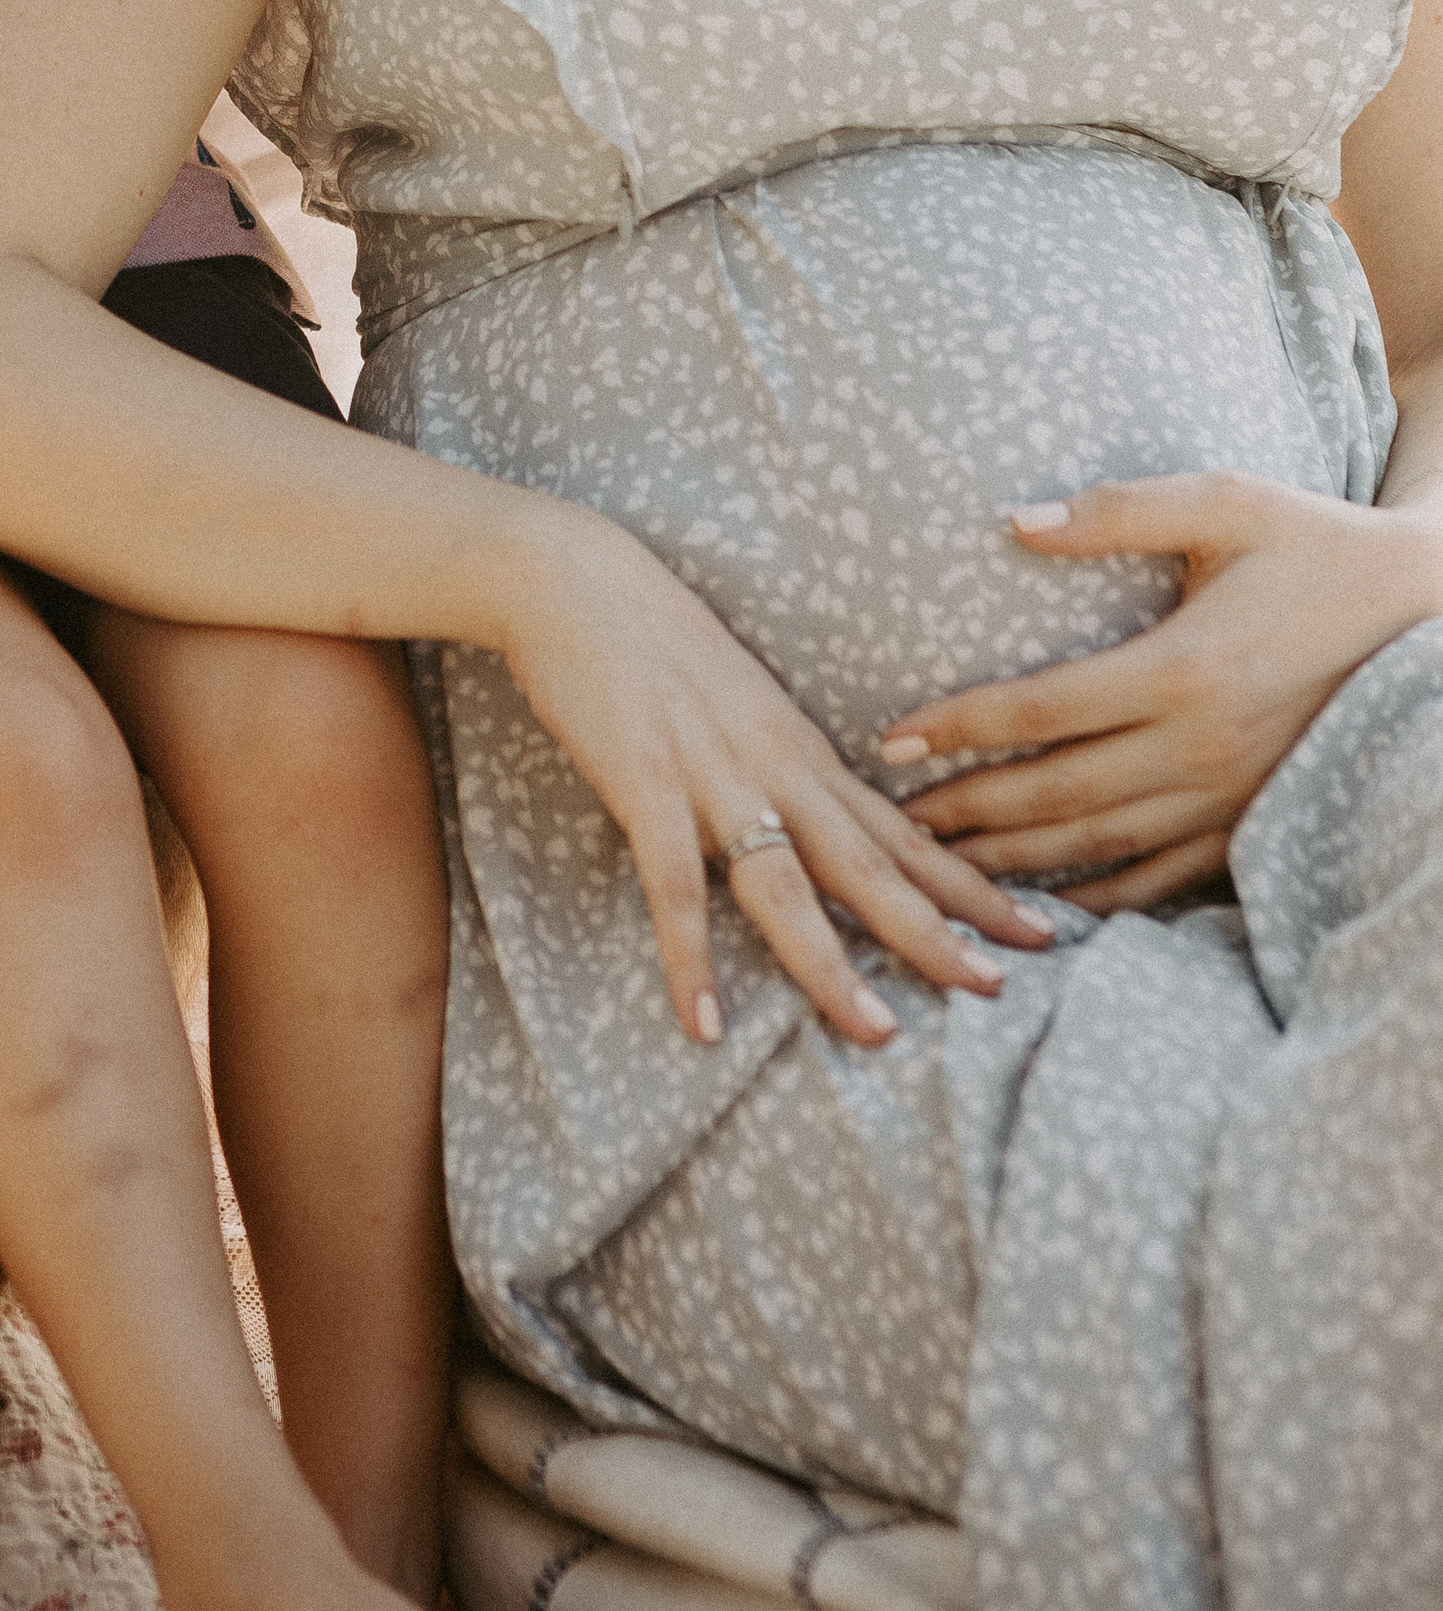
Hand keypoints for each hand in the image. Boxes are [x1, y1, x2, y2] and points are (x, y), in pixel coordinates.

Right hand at [495, 523, 1057, 1047]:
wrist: (574, 578)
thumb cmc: (653, 638)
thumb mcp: (744, 701)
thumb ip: (784, 765)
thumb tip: (826, 822)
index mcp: (803, 751)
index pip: (904, 833)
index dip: (971, 886)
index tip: (1037, 929)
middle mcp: (776, 767)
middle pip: (870, 867)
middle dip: (937, 932)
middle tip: (1000, 989)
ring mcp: (711, 777)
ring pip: (785, 887)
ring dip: (832, 964)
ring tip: (878, 1032)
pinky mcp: (644, 783)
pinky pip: (672, 886)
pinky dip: (690, 956)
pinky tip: (703, 1022)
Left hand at [879, 472, 1442, 911]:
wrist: (1425, 612)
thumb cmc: (1314, 546)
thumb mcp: (1227, 503)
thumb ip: (1120, 511)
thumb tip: (1014, 520)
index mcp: (1184, 669)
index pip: (1041, 710)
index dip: (959, 728)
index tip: (891, 740)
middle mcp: (1202, 746)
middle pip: (1056, 793)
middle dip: (966, 810)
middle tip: (890, 821)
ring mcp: (1231, 795)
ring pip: (1100, 844)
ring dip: (1013, 858)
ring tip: (940, 863)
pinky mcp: (1256, 822)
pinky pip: (1165, 877)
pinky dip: (1101, 896)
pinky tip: (1047, 904)